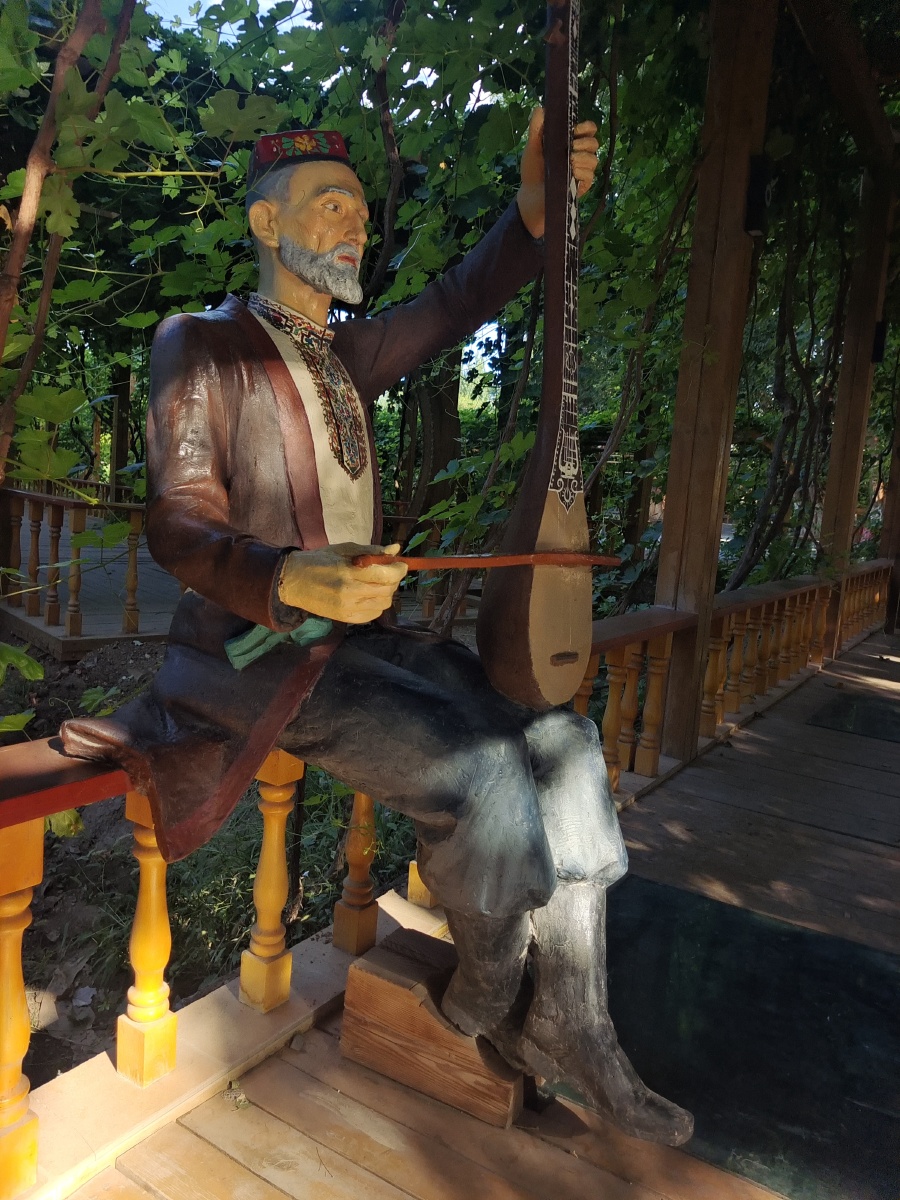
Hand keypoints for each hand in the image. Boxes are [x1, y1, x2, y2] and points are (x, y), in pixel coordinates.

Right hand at [278, 542, 407, 623]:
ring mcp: (348, 608)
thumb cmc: (319, 560)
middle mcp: (350, 593)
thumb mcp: (344, 550)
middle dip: (394, 580)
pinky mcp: (346, 619)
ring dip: (387, 593)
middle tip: (389, 572)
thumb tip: (395, 549)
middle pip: (387, 590)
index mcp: (349, 572)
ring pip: (383, 604)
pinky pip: (373, 615)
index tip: (400, 564)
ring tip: (378, 583)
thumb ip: (371, 551)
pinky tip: (369, 595)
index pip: (385, 575)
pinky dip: (377, 604)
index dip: (399, 569)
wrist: (293, 581)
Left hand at [516, 107, 600, 238]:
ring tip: (569, 160)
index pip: (589, 130)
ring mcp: (582, 171)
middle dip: (585, 142)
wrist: (530, 196)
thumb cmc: (532, 171)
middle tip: (571, 146)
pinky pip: (590, 176)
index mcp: (571, 142)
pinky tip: (572, 172)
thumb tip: (540, 108)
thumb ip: (536, 129)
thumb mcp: (532, 148)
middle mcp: (580, 155)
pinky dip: (582, 172)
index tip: (575, 129)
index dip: (587, 127)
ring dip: (583, 157)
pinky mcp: (582, 186)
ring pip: (594, 159)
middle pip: (594, 143)